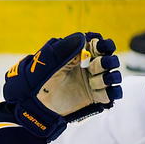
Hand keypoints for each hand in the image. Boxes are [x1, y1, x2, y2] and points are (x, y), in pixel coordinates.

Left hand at [3, 33, 121, 140]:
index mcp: (78, 55)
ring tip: (94, 82)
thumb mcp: (47, 63)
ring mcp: (92, 82)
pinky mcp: (94, 98)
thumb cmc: (35, 82)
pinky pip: (111, 94)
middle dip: (106, 62)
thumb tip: (82, 36)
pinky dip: (113, 92)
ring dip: (108, 77)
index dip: (103, 45)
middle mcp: (88, 67)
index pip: (99, 45)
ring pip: (112, 76)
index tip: (100, 47)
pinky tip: (104, 93)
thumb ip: (64, 50)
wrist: (31, 107)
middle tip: (92, 67)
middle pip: (109, 60)